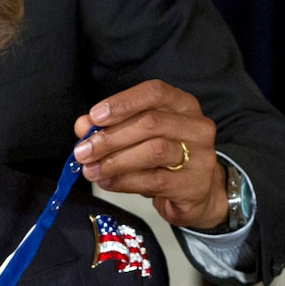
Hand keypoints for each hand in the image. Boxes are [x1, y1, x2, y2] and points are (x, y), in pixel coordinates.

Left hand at [73, 80, 227, 230]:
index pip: (154, 92)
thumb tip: (83, 126)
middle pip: (150, 123)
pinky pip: (155, 180)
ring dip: (115, 161)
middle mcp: (196, 125)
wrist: (196, 193)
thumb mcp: (136, 136)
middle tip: (83, 152)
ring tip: (91, 170)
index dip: (123, 102)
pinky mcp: (194, 184)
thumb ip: (109, 127)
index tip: (95, 116)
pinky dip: (125, 181)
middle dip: (110, 138)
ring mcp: (200, 155)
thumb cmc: (163, 157)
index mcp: (181, 104)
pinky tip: (106, 182)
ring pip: (154, 151)